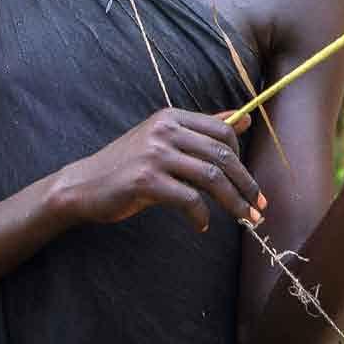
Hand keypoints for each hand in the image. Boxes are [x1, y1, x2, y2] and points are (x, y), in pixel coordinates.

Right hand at [60, 108, 266, 231]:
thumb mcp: (162, 140)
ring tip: (244, 220)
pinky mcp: (146, 181)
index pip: (222, 131)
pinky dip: (201, 217)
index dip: (242, 158)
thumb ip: (200, 130)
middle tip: (259, 208)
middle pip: (222, 155)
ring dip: (235, 204)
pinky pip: (190, 200)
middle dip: (247, 185)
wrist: (84, 185)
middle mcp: (163, 130)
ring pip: (212, 178)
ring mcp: (154, 155)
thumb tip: (242, 119)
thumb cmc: (127, 165)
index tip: (248, 182)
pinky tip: (200, 225)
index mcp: (169, 117)